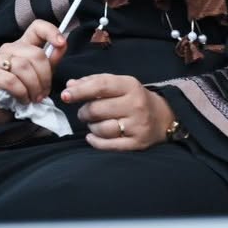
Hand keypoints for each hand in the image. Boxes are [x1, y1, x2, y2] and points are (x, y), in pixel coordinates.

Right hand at [0, 20, 67, 128]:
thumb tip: (62, 45)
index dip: (51, 31)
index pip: (36, 27)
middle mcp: (8, 49)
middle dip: (45, 77)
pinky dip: (22, 93)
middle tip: (43, 93)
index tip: (61, 44)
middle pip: (36, 53)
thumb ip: (50, 62)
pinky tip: (22, 100)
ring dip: (34, 88)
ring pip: (24, 67)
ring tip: (33, 99)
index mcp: (22, 46)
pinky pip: (12, 81)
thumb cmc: (17, 94)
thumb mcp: (39, 77)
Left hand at [61, 74, 176, 150]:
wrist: (163, 117)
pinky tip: (92, 136)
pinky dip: (96, 141)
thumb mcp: (117, 84)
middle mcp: (136, 105)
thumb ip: (92, 82)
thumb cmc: (132, 98)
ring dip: (91, 127)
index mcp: (130, 86)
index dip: (79, 91)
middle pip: (97, 110)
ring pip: (101, 129)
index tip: (65, 95)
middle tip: (84, 113)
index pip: (100, 86)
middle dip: (84, 112)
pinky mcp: (138, 144)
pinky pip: (109, 145)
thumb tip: (69, 86)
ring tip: (94, 123)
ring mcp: (138, 126)